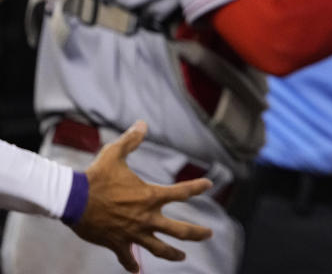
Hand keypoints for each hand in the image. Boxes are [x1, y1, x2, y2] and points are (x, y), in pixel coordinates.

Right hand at [69, 121, 213, 272]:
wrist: (72, 199)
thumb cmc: (95, 176)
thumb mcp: (115, 153)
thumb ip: (131, 140)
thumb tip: (142, 123)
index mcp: (150, 196)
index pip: (182, 191)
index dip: (197, 187)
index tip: (209, 185)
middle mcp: (146, 217)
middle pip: (180, 230)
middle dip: (196, 233)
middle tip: (209, 234)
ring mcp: (133, 232)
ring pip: (159, 248)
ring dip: (172, 253)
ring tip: (182, 256)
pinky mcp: (117, 243)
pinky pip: (127, 258)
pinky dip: (132, 264)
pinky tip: (137, 270)